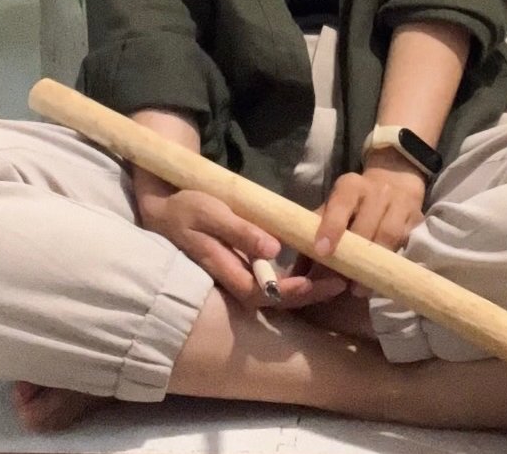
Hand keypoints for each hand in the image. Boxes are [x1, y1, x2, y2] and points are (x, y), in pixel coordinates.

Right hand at [134, 181, 345, 310]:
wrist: (166, 209)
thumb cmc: (189, 207)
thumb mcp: (212, 212)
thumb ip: (241, 232)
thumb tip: (273, 250)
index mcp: (224, 267)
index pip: (263, 292)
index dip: (291, 292)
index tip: (318, 283)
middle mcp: (232, 279)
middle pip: (274, 299)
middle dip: (308, 295)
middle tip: (340, 283)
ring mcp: (237, 275)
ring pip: (274, 293)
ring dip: (304, 289)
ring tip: (335, 278)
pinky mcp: (241, 267)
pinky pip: (270, 281)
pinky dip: (293, 279)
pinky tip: (314, 269)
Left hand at [308, 154, 427, 295]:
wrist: (395, 178)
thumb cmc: (356, 201)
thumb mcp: (335, 206)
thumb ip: (315, 233)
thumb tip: (297, 270)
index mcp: (350, 186)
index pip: (340, 203)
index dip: (331, 226)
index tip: (321, 251)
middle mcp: (376, 191)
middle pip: (366, 222)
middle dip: (354, 254)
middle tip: (340, 282)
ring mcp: (399, 203)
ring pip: (389, 234)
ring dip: (374, 263)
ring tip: (359, 289)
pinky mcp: (417, 218)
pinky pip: (406, 242)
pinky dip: (393, 262)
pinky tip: (383, 277)